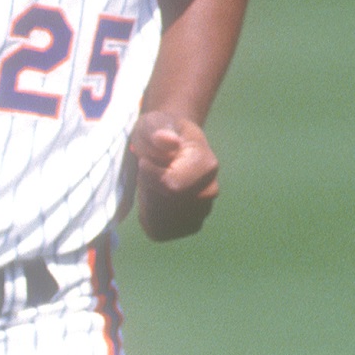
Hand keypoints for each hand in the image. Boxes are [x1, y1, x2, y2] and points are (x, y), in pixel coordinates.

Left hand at [129, 110, 219, 240]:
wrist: (170, 144)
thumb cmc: (159, 131)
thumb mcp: (152, 124)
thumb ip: (156, 132)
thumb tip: (170, 141)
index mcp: (207, 165)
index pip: (171, 186)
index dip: (148, 175)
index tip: (144, 160)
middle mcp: (210, 191)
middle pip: (166, 205)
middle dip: (147, 189)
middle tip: (148, 171)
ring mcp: (203, 211)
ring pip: (162, 220)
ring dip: (147, 202)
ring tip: (153, 182)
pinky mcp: (191, 225)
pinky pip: (161, 230)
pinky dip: (150, 216)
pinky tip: (154, 197)